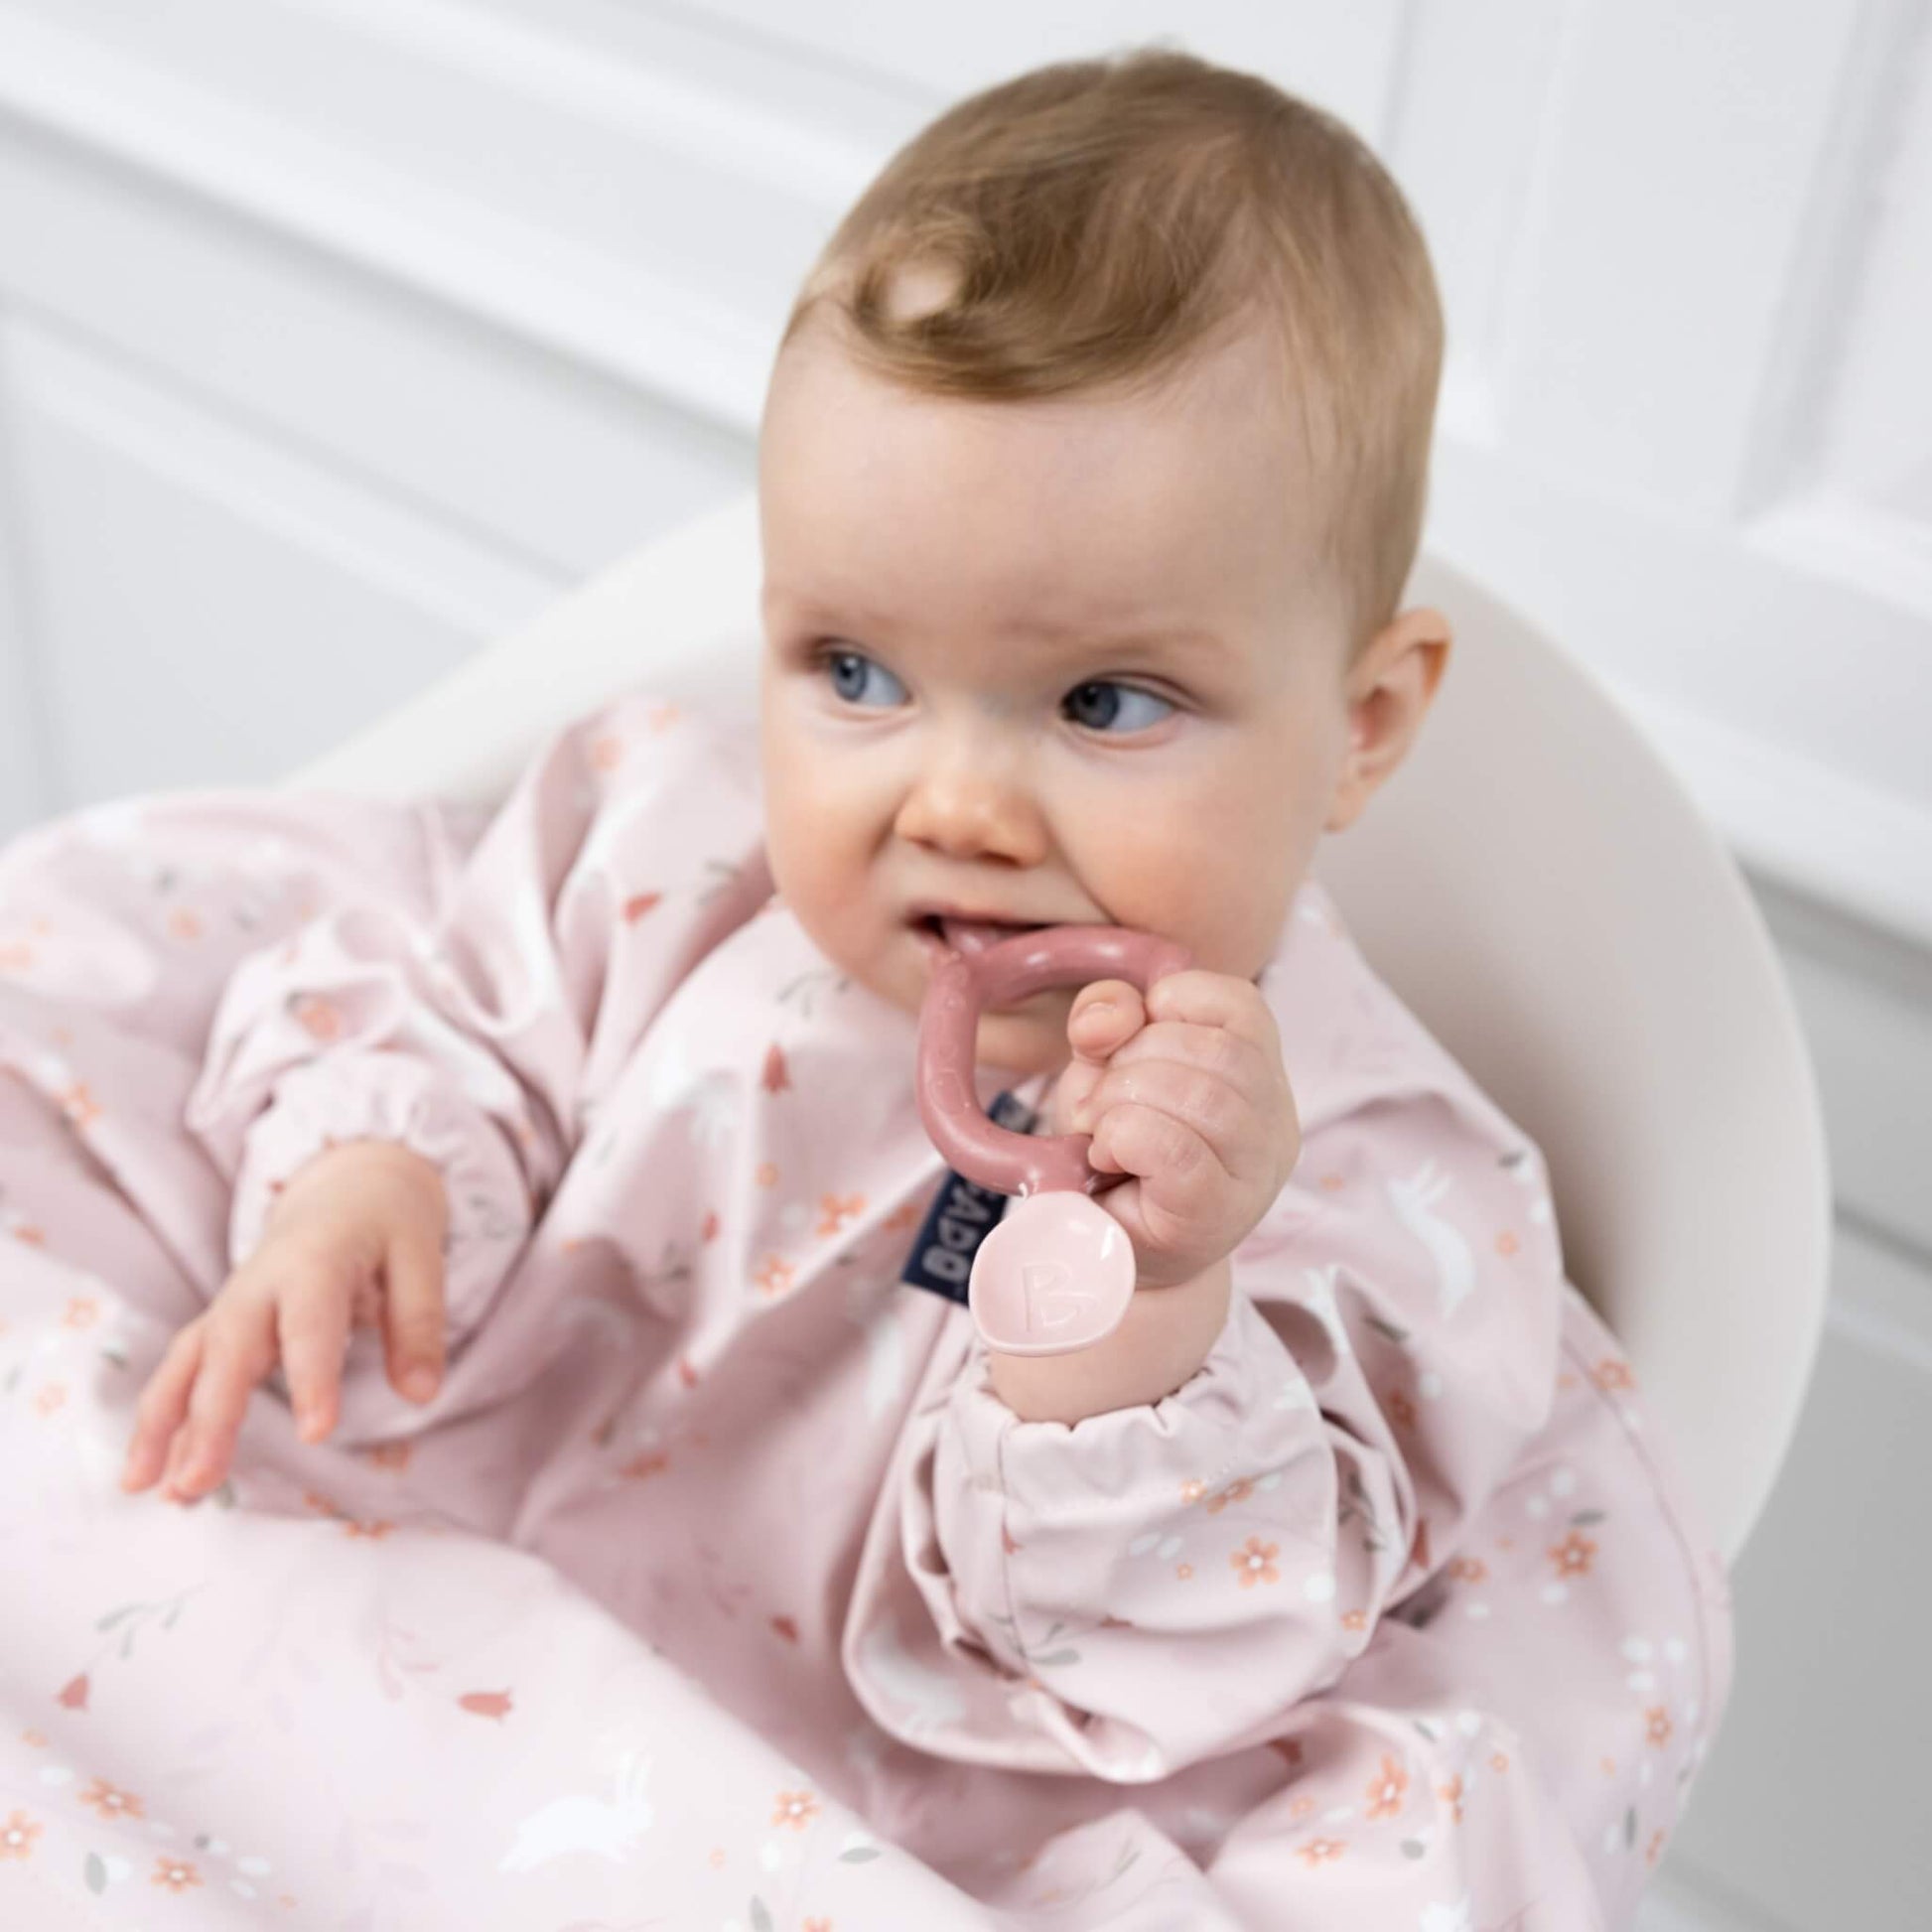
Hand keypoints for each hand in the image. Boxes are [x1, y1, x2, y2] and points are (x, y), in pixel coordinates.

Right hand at [120, 1141, 448, 1502]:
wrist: (346, 1187)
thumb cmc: (387, 1225)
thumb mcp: (421, 1258)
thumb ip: (419, 1324)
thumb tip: (424, 1394)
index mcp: (315, 1262)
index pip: (310, 1323)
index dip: (312, 1377)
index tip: (316, 1433)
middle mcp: (258, 1284)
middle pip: (228, 1350)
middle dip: (210, 1417)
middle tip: (199, 1481)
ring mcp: (231, 1305)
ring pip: (188, 1364)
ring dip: (162, 1426)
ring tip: (147, 1489)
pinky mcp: (220, 1327)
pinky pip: (182, 1373)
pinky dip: (161, 1422)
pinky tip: (148, 1475)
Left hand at [1044, 968, 1300, 1292]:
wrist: (1109, 1253)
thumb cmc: (1116, 1153)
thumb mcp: (1105, 1066)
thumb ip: (1107, 1020)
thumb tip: (1110, 1019)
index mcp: (1260, 1073)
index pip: (1240, 1004)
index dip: (1170, 1004)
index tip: (1129, 1045)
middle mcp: (1276, 1120)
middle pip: (1218, 1050)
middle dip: (1134, 1059)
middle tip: (1099, 1103)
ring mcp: (1255, 1172)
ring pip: (1203, 1097)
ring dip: (1123, 1101)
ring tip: (1100, 1132)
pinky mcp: (1216, 1214)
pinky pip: (1177, 1151)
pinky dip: (1124, 1137)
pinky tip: (1106, 1156)